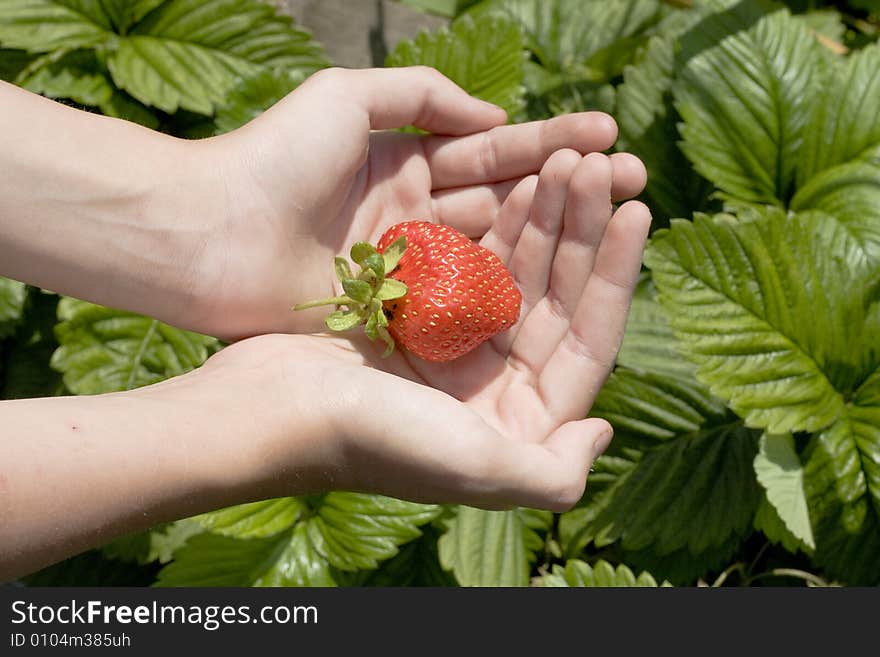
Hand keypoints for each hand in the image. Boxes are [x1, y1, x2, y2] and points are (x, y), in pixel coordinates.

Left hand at [186, 67, 646, 340]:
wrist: (207, 238)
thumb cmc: (272, 159)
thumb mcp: (347, 99)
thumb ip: (422, 96)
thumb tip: (493, 119)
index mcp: (405, 164)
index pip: (493, 153)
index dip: (551, 144)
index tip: (609, 137)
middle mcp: (415, 218)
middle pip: (505, 204)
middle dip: (569, 193)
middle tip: (635, 181)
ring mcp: (409, 270)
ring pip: (493, 253)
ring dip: (550, 242)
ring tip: (615, 225)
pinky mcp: (396, 316)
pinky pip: (462, 302)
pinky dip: (507, 292)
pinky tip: (560, 287)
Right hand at [199, 149, 649, 510]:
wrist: (266, 411)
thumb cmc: (372, 439)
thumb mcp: (475, 468)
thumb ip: (552, 475)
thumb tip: (602, 431)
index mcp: (518, 419)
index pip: (589, 340)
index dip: (618, 275)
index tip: (638, 210)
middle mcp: (495, 385)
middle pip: (558, 298)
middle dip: (582, 231)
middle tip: (598, 167)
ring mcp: (458, 349)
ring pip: (519, 274)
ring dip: (545, 218)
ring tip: (566, 161)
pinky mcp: (421, 319)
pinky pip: (474, 262)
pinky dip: (496, 225)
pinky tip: (516, 182)